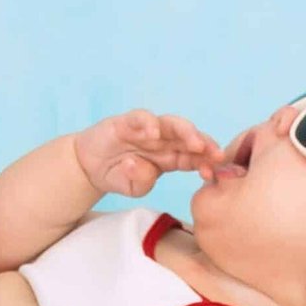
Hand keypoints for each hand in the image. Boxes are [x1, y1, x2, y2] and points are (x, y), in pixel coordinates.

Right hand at [73, 110, 223, 196]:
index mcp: (171, 157)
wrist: (89, 167)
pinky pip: (141, 118)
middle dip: (206, 145)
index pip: (195, 157)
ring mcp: (147, 129)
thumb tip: (145, 168)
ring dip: (186, 132)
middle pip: (190, 138)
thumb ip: (142, 182)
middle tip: (216, 154)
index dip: (206, 163)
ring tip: (195, 143)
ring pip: (172, 124)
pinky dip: (148, 123)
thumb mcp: (133, 188)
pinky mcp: (127, 122)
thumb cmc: (117, 175)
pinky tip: (152, 133)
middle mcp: (164, 140)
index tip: (214, 173)